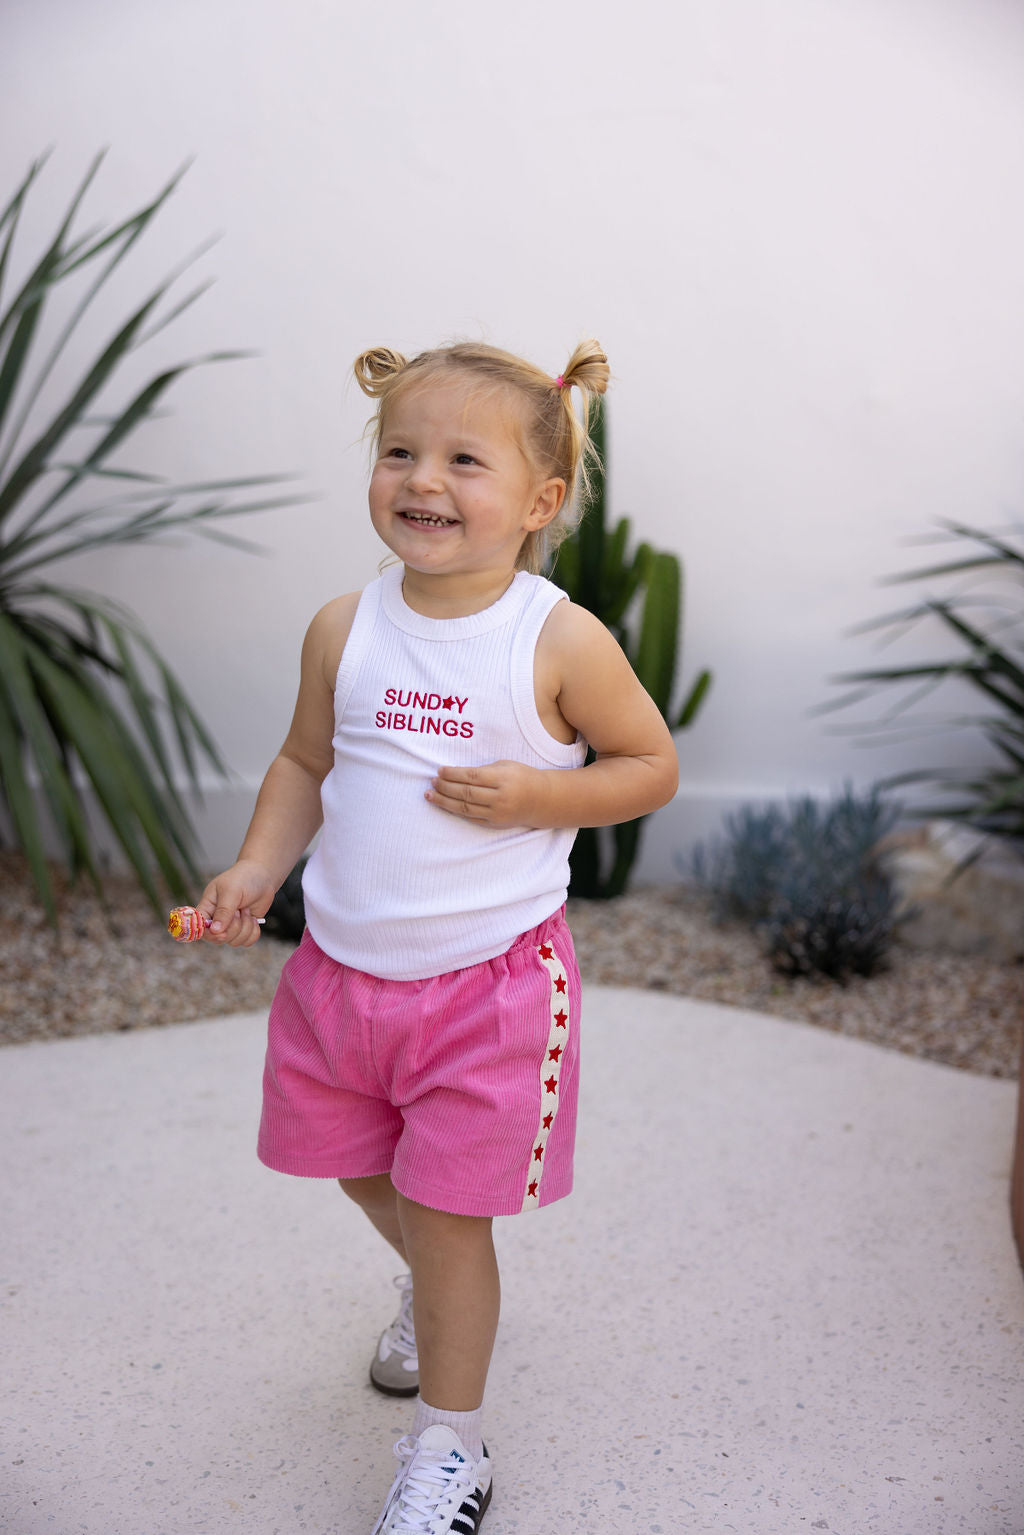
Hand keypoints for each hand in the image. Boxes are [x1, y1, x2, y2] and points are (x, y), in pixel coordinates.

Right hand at [197, 860, 276, 946]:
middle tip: (239, 911)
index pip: (199, 927)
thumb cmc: (243, 878)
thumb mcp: (231, 891)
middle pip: (218, 939)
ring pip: (234, 941)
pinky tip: (253, 918)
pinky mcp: (244, 929)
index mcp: (207, 908)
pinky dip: (253, 932)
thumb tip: (215, 931)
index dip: (208, 933)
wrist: (263, 874)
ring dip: (245, 927)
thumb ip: (223, 911)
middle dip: (233, 928)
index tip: (219, 930)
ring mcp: (231, 926)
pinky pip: (247, 942)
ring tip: (246, 910)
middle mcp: (217, 919)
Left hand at [426, 761, 549, 828]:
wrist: (541, 800)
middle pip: (466, 793)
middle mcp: (500, 797)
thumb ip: (483, 770)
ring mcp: (497, 813)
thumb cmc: (521, 777)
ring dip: (444, 800)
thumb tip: (455, 773)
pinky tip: (444, 804)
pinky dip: (455, 811)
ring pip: (465, 807)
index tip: (440, 770)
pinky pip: (470, 817)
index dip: (453, 774)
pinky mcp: (495, 824)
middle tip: (432, 782)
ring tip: (431, 794)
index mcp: (503, 778)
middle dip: (445, 787)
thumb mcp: (506, 766)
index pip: (471, 776)